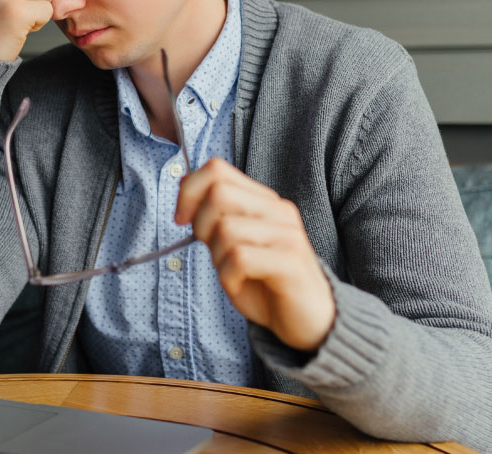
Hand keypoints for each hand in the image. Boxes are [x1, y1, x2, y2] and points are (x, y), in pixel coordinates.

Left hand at [174, 158, 336, 351]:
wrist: (310, 322)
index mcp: (263, 201)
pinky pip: (240, 258)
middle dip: (201, 225)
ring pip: (226, 229)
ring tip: (233, 273)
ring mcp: (287, 234)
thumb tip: (184, 183)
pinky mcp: (291, 261)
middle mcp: (278, 210)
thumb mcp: (233, 245)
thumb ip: (215, 216)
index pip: (217, 169)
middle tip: (212, 251)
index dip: (189, 190)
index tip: (180, 219)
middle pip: (219, 193)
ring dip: (217, 258)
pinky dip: (229, 277)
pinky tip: (240, 284)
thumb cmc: (267, 284)